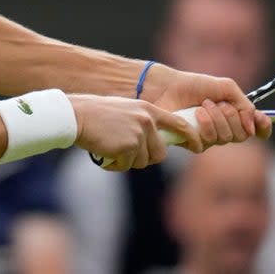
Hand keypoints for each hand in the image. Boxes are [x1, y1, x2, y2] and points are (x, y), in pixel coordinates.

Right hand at [68, 94, 202, 171]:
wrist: (77, 116)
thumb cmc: (97, 115)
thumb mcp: (126, 111)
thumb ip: (143, 123)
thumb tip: (154, 144)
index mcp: (148, 110)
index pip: (178, 124)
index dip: (190, 136)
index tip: (197, 145)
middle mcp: (147, 121)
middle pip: (160, 153)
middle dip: (146, 157)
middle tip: (126, 152)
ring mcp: (139, 133)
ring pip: (143, 161)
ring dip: (128, 161)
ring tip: (111, 147)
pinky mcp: (128, 146)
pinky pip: (127, 165)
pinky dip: (116, 164)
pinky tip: (105, 152)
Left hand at [138, 65, 271, 146]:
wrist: (168, 88)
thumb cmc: (195, 86)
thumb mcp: (226, 88)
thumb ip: (244, 104)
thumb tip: (253, 125)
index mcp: (235, 116)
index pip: (257, 129)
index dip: (263, 128)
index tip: (261, 120)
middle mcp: (225, 129)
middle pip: (242, 135)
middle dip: (231, 117)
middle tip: (217, 103)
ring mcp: (210, 138)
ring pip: (225, 139)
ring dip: (215, 119)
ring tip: (203, 106)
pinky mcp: (193, 143)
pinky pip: (206, 143)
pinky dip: (203, 126)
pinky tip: (194, 115)